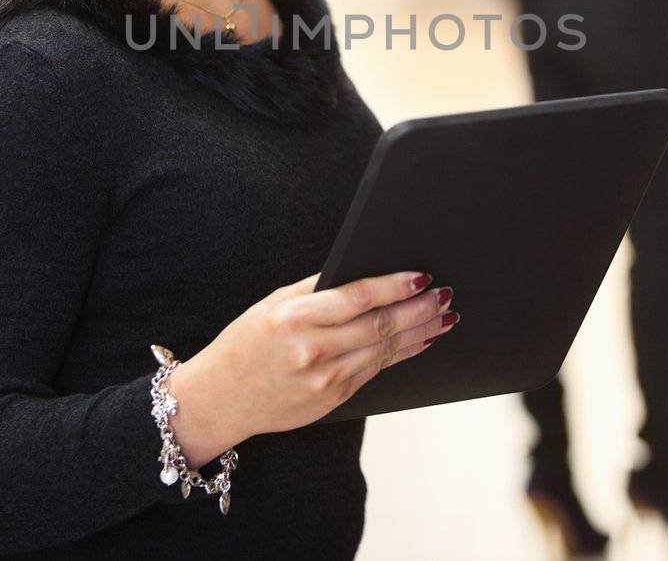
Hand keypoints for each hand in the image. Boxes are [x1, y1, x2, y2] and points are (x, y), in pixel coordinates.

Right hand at [164, 271, 457, 463]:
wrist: (222, 398)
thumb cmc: (247, 343)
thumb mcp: (274, 304)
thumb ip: (317, 290)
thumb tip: (366, 270)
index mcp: (294, 318)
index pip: (358, 297)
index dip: (395, 286)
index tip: (422, 277)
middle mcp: (311, 351)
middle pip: (380, 326)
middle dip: (419, 310)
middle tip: (445, 296)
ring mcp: (324, 380)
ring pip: (384, 351)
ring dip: (420, 333)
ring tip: (444, 317)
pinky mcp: (333, 398)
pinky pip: (375, 370)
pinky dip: (401, 354)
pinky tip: (419, 341)